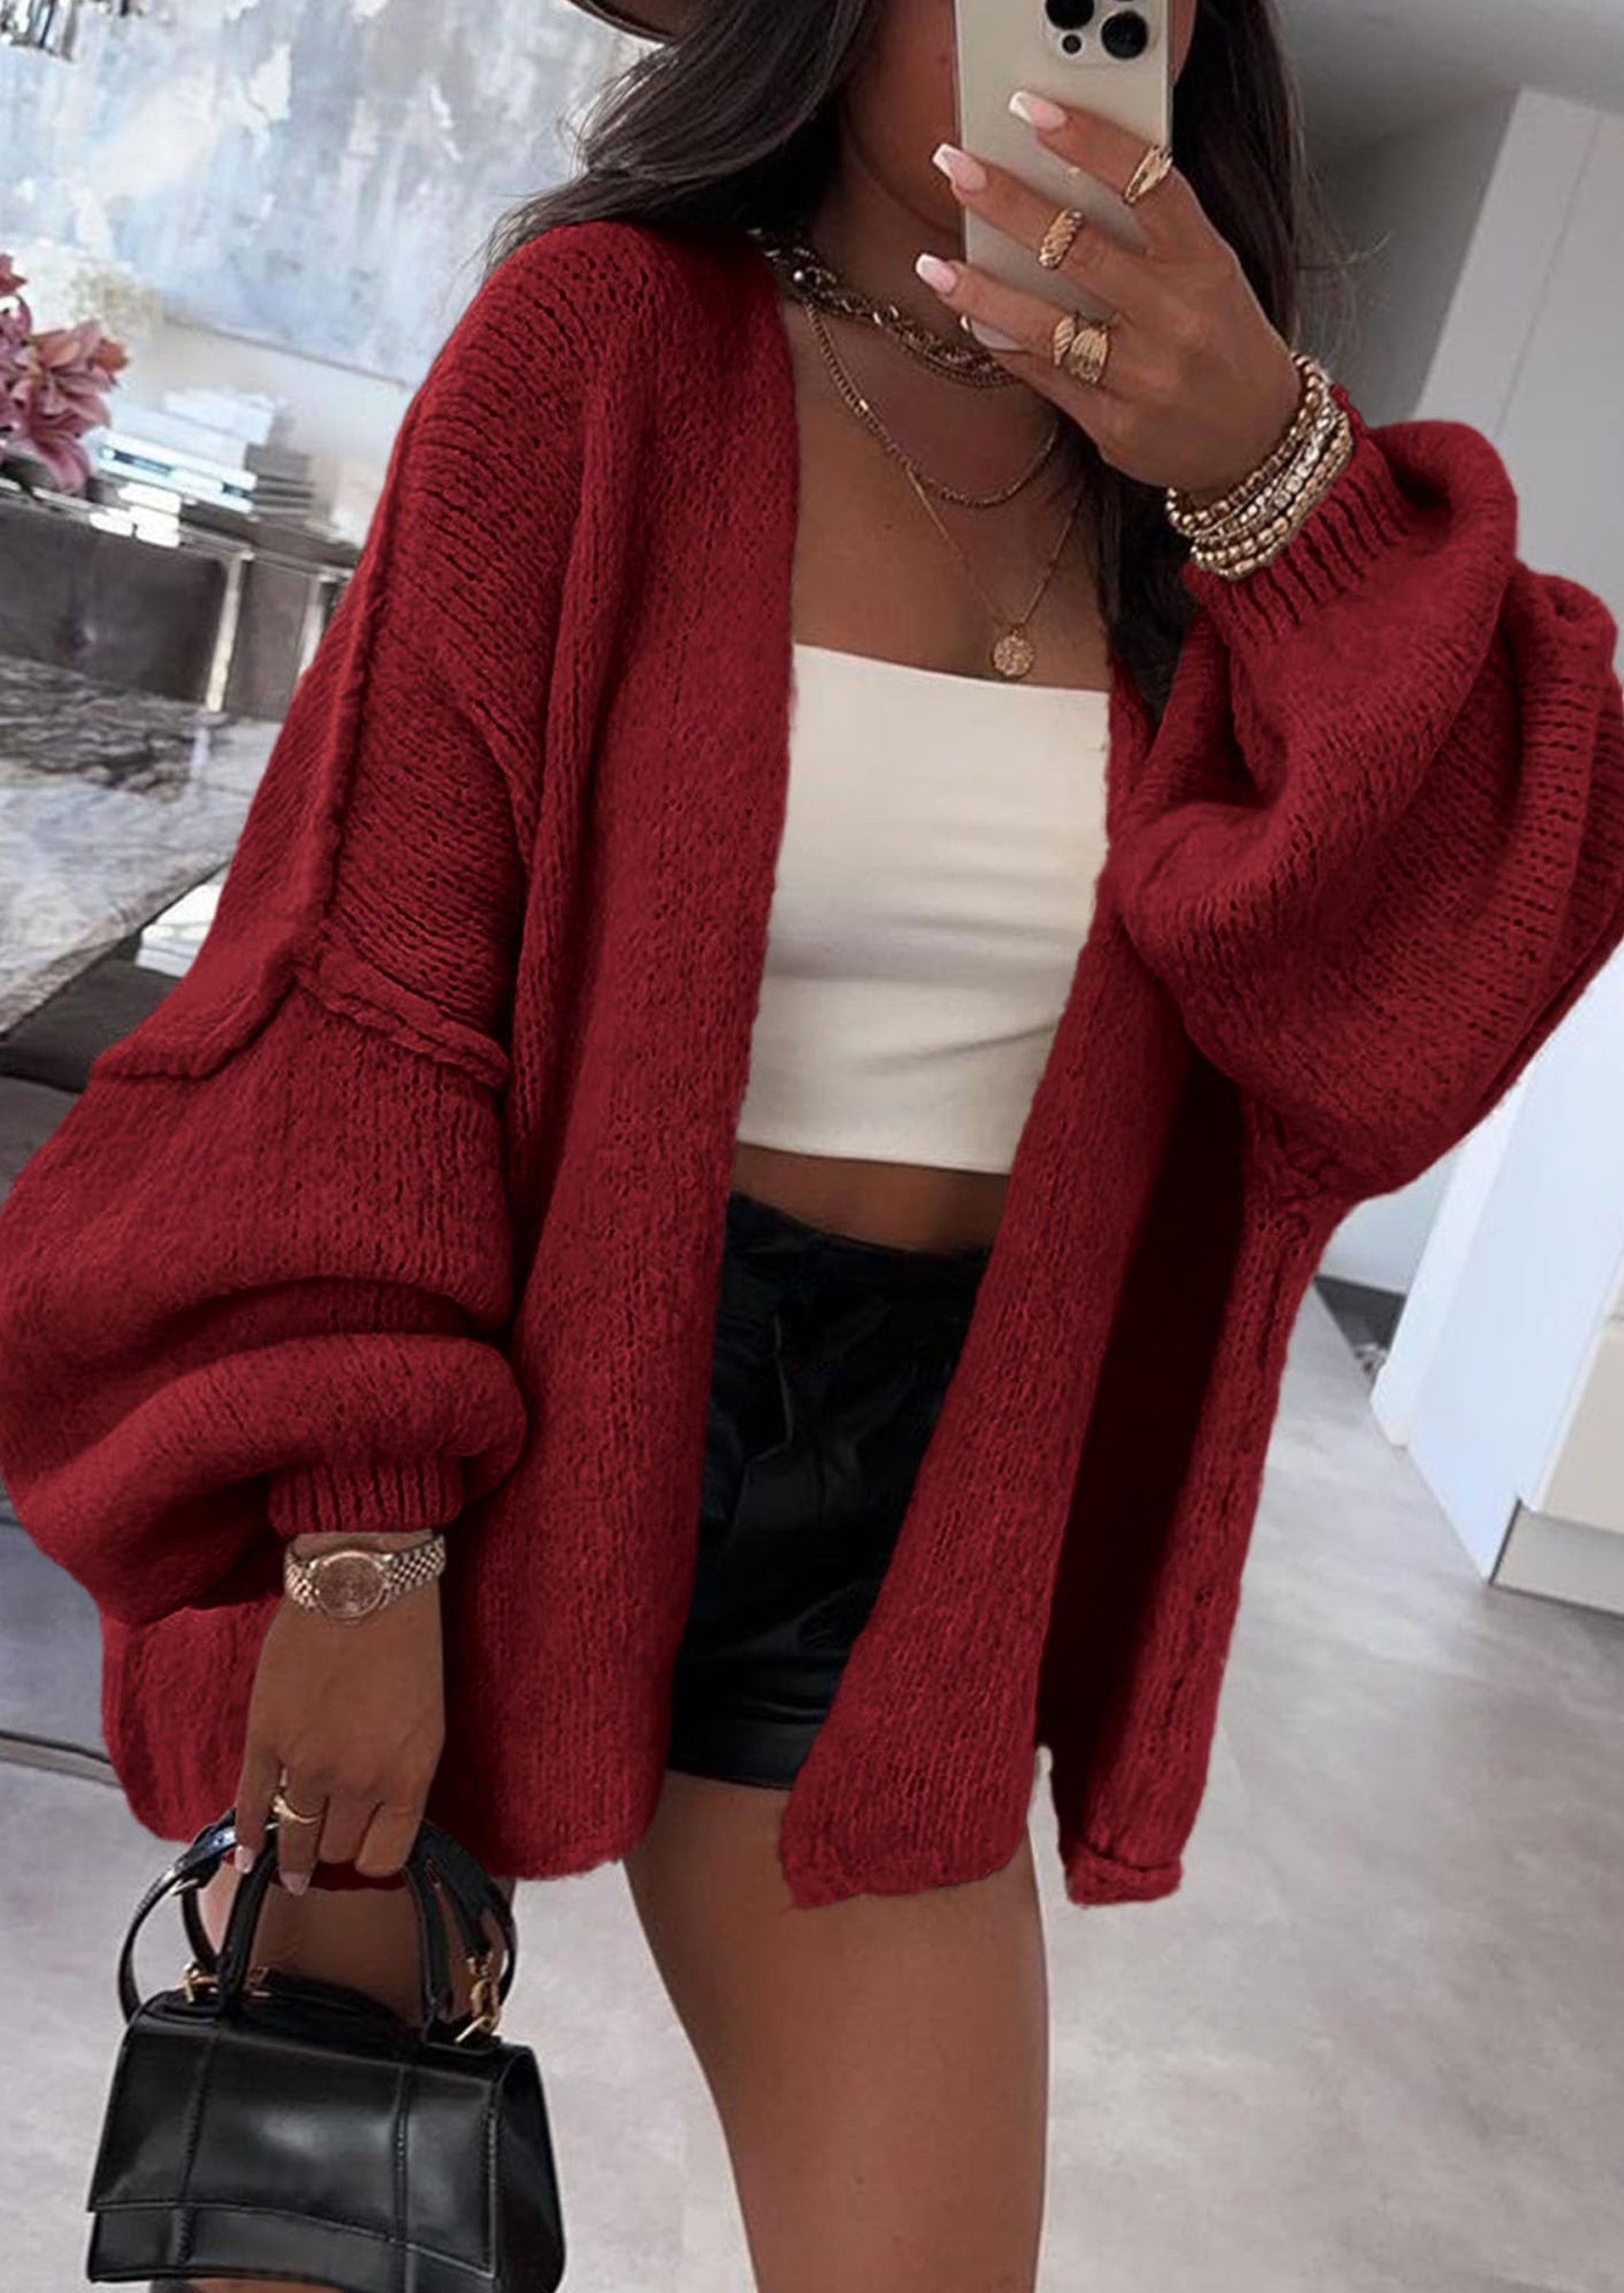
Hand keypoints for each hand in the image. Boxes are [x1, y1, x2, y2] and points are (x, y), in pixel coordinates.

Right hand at [233, 1574, 444, 1893]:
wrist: (364, 1584)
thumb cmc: (407, 1641)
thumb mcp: (427, 1719)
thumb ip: (402, 1773)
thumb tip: (375, 1814)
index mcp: (409, 1775)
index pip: (386, 1856)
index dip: (372, 1858)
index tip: (362, 1852)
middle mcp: (360, 1780)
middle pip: (337, 1848)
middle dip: (334, 1846)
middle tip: (325, 1845)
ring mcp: (309, 1763)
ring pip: (296, 1836)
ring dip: (292, 1855)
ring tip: (290, 1872)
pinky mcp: (266, 1739)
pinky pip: (252, 1805)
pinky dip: (248, 1836)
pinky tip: (247, 1858)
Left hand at [920, 94, 1303, 505]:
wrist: (1257, 439)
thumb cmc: (1223, 340)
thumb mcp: (1209, 273)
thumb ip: (1151, 235)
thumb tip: (1061, 187)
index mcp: (1205, 265)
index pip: (1148, 187)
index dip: (1091, 143)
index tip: (1035, 113)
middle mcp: (1175, 319)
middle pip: (1079, 251)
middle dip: (1008, 204)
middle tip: (956, 169)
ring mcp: (1143, 378)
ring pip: (1047, 327)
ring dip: (982, 293)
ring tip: (935, 267)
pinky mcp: (1115, 426)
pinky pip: (1045, 377)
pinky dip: (1004, 343)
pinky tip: (972, 317)